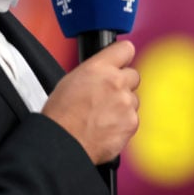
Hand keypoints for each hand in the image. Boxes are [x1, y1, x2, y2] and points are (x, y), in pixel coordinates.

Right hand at [41, 40, 139, 164]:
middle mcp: (116, 82)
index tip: (121, 62)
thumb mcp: (71, 80)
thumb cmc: (60, 116)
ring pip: (133, 99)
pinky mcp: (132, 122)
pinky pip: (132, 118)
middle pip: (133, 76)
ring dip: (122, 106)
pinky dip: (122, 123)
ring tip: (100, 116)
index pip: (125, 49)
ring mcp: (126, 103)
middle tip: (105, 97)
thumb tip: (107, 70)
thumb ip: (96, 72)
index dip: (122, 57)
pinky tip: (105, 128)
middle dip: (123, 84)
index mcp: (99, 68)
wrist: (62, 144)